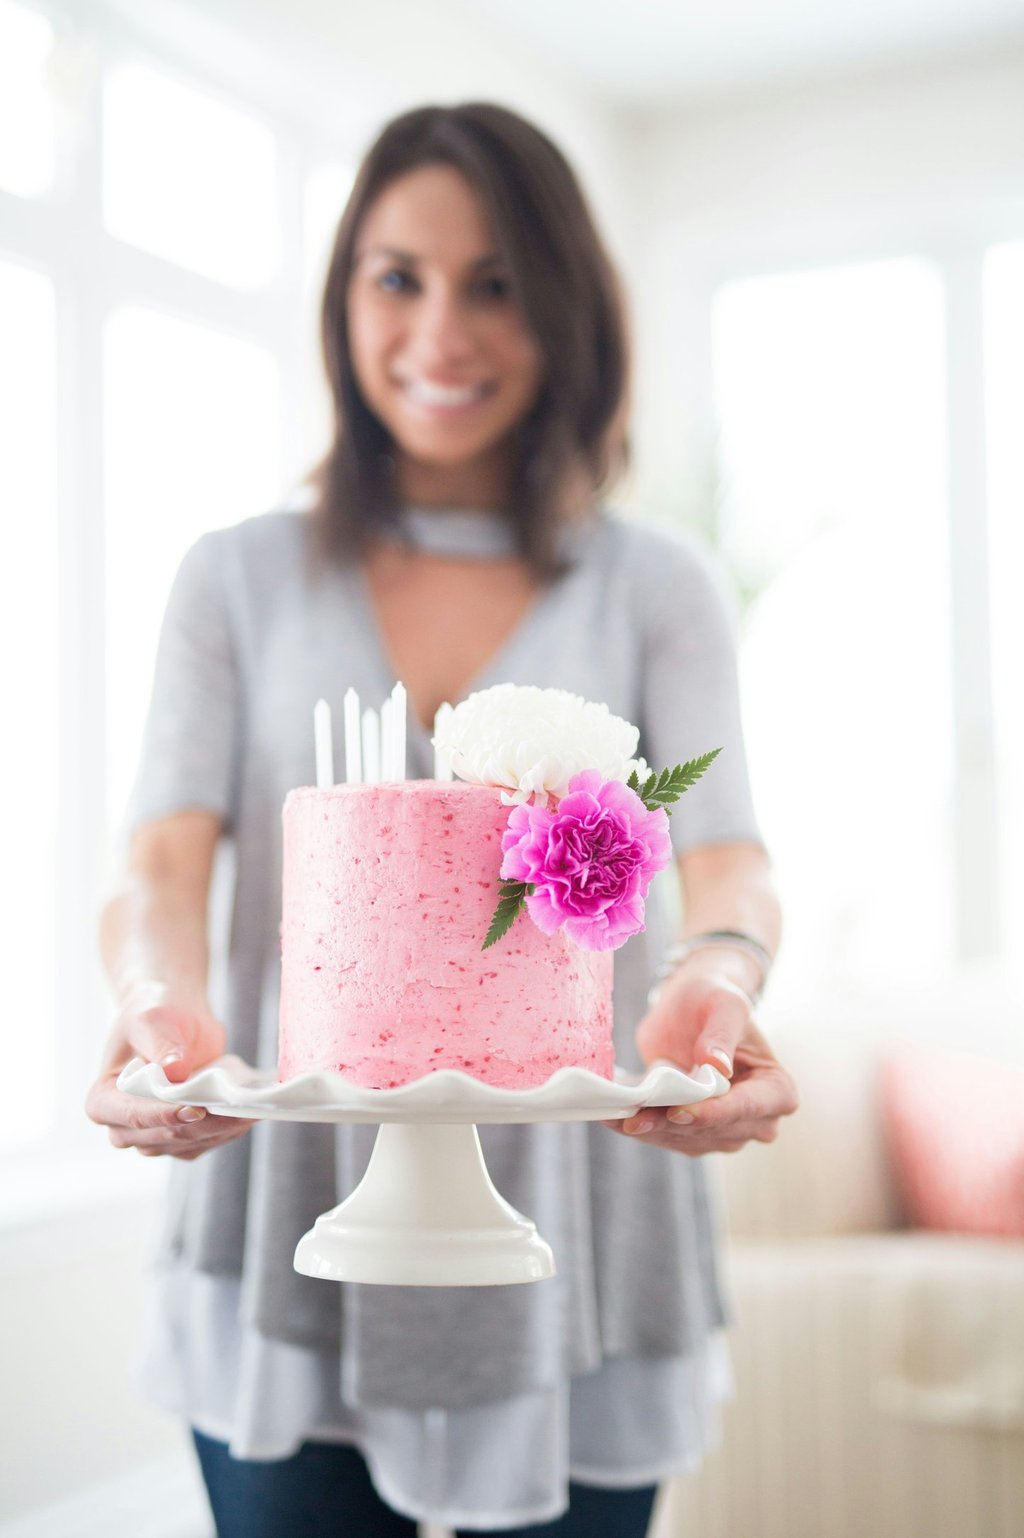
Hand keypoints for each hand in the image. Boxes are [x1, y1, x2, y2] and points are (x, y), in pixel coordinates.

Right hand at [85, 988, 252, 1160]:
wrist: (176, 1017)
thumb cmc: (155, 1015)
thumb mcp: (153, 1021)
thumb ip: (161, 1045)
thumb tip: (175, 1071)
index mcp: (103, 1100)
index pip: (133, 1116)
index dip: (164, 1115)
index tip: (195, 1109)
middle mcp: (124, 1127)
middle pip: (164, 1136)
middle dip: (202, 1125)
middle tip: (236, 1111)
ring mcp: (154, 1137)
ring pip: (188, 1145)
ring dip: (221, 1130)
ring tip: (250, 1112)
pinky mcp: (183, 1138)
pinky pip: (206, 1142)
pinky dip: (228, 1130)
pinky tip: (249, 1114)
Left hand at [605, 968, 797, 1155]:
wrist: (689, 1007)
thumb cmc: (714, 999)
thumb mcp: (724, 1004)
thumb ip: (722, 1033)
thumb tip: (718, 1066)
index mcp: (777, 1089)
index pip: (747, 1109)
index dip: (713, 1113)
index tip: (678, 1111)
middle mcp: (758, 1119)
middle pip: (714, 1131)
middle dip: (672, 1125)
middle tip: (634, 1116)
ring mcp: (725, 1131)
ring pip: (687, 1141)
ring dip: (651, 1131)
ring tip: (617, 1115)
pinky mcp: (695, 1135)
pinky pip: (667, 1139)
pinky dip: (642, 1128)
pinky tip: (614, 1117)